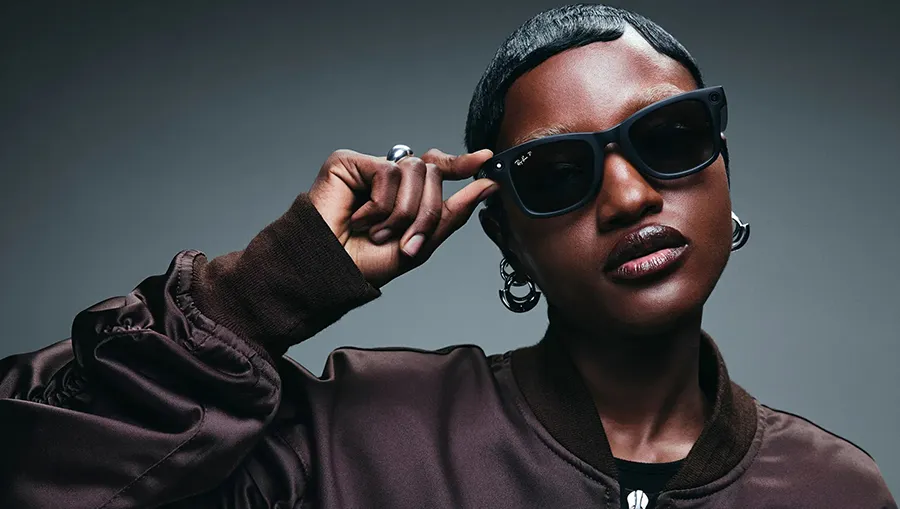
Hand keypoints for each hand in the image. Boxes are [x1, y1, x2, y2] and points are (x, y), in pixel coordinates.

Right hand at [308, 148, 497, 287]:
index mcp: (403, 194)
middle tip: (406, 242)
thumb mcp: (421, 243)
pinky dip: (380, 205)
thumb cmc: (366, 263)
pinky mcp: (348, 162)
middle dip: (426, 213)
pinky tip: (359, 218)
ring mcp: (368, 168)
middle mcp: (387, 178)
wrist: (330, 271)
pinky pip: (388, 173)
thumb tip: (488, 185)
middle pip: (432, 174)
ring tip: (376, 232)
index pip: (436, 170)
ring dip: (402, 213)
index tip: (485, 160)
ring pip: (414, 172)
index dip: (460, 164)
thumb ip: (453, 213)